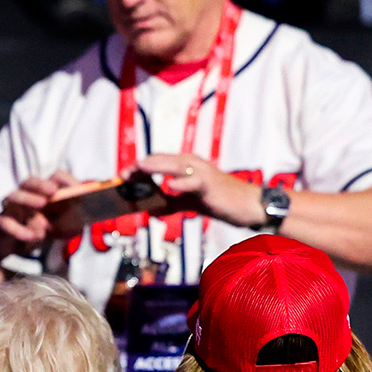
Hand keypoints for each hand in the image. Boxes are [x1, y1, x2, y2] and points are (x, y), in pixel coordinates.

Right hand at [0, 170, 88, 259]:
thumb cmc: (27, 233)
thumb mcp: (50, 230)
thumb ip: (66, 225)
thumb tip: (81, 224)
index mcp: (38, 195)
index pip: (50, 179)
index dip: (63, 180)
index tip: (77, 188)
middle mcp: (23, 198)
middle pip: (28, 182)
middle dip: (41, 184)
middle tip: (53, 191)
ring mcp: (9, 210)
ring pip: (14, 197)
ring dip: (28, 199)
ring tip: (41, 206)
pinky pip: (5, 223)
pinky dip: (18, 229)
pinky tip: (30, 236)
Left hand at [136, 153, 267, 227]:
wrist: (248, 206)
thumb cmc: (220, 201)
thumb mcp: (190, 203)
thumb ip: (171, 205)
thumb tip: (150, 211)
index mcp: (187, 165)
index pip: (158, 162)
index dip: (140, 167)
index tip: (123, 175)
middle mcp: (193, 163)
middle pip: (162, 160)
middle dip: (142, 167)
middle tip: (123, 175)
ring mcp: (201, 172)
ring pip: (175, 165)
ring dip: (156, 168)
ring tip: (138, 170)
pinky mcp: (210, 185)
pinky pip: (194, 182)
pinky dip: (182, 183)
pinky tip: (170, 187)